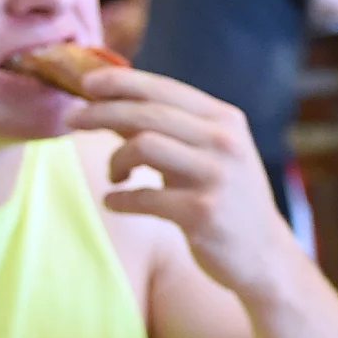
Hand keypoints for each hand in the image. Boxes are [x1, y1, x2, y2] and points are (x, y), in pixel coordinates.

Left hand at [68, 67, 298, 299]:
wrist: (265, 255)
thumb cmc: (229, 199)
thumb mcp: (209, 155)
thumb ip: (170, 129)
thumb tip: (112, 103)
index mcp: (227, 120)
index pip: (166, 89)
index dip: (121, 81)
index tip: (87, 83)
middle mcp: (225, 142)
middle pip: (148, 113)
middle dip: (101, 112)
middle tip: (72, 119)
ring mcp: (216, 177)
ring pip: (142, 146)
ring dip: (114, 161)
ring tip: (114, 176)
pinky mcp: (202, 214)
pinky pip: (143, 197)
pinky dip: (119, 198)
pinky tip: (114, 201)